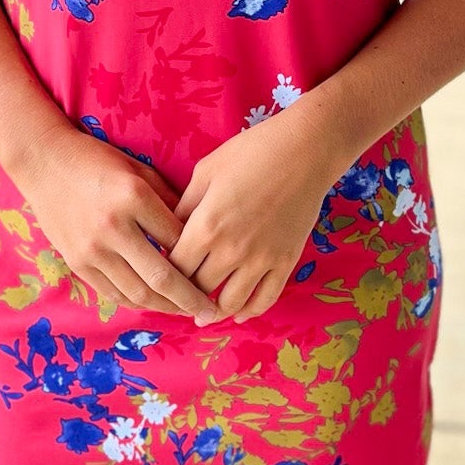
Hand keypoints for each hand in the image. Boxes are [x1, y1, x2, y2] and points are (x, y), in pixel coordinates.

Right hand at [12, 124, 224, 322]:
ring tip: (187, 312)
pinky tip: (155, 304)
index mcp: (134, 197)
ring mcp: (92, 248)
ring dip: (167, 307)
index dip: (201, 258)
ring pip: (138, 293)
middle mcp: (113, 227)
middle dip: (192, 299)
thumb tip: (198, 231)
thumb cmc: (98, 160)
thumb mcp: (139, 170)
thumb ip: (168, 200)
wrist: (44, 160)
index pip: (178, 240)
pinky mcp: (77, 262)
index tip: (218, 271)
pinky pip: (113, 293)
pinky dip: (137, 302)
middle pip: (162, 277)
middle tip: (213, 312)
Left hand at [166, 109, 337, 321]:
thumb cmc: (251, 152)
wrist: (305, 150)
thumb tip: (171, 234)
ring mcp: (262, 259)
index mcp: (206, 226)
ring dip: (214, 312)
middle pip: (198, 289)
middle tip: (177, 297)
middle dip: (185, 294)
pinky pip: (265, 299)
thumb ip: (185, 206)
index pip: (174, 267)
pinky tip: (238, 313)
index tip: (160, 274)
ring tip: (203, 314)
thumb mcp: (206, 172)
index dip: (163, 274)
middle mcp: (231, 250)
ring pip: (230, 302)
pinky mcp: (286, 262)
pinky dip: (249, 311)